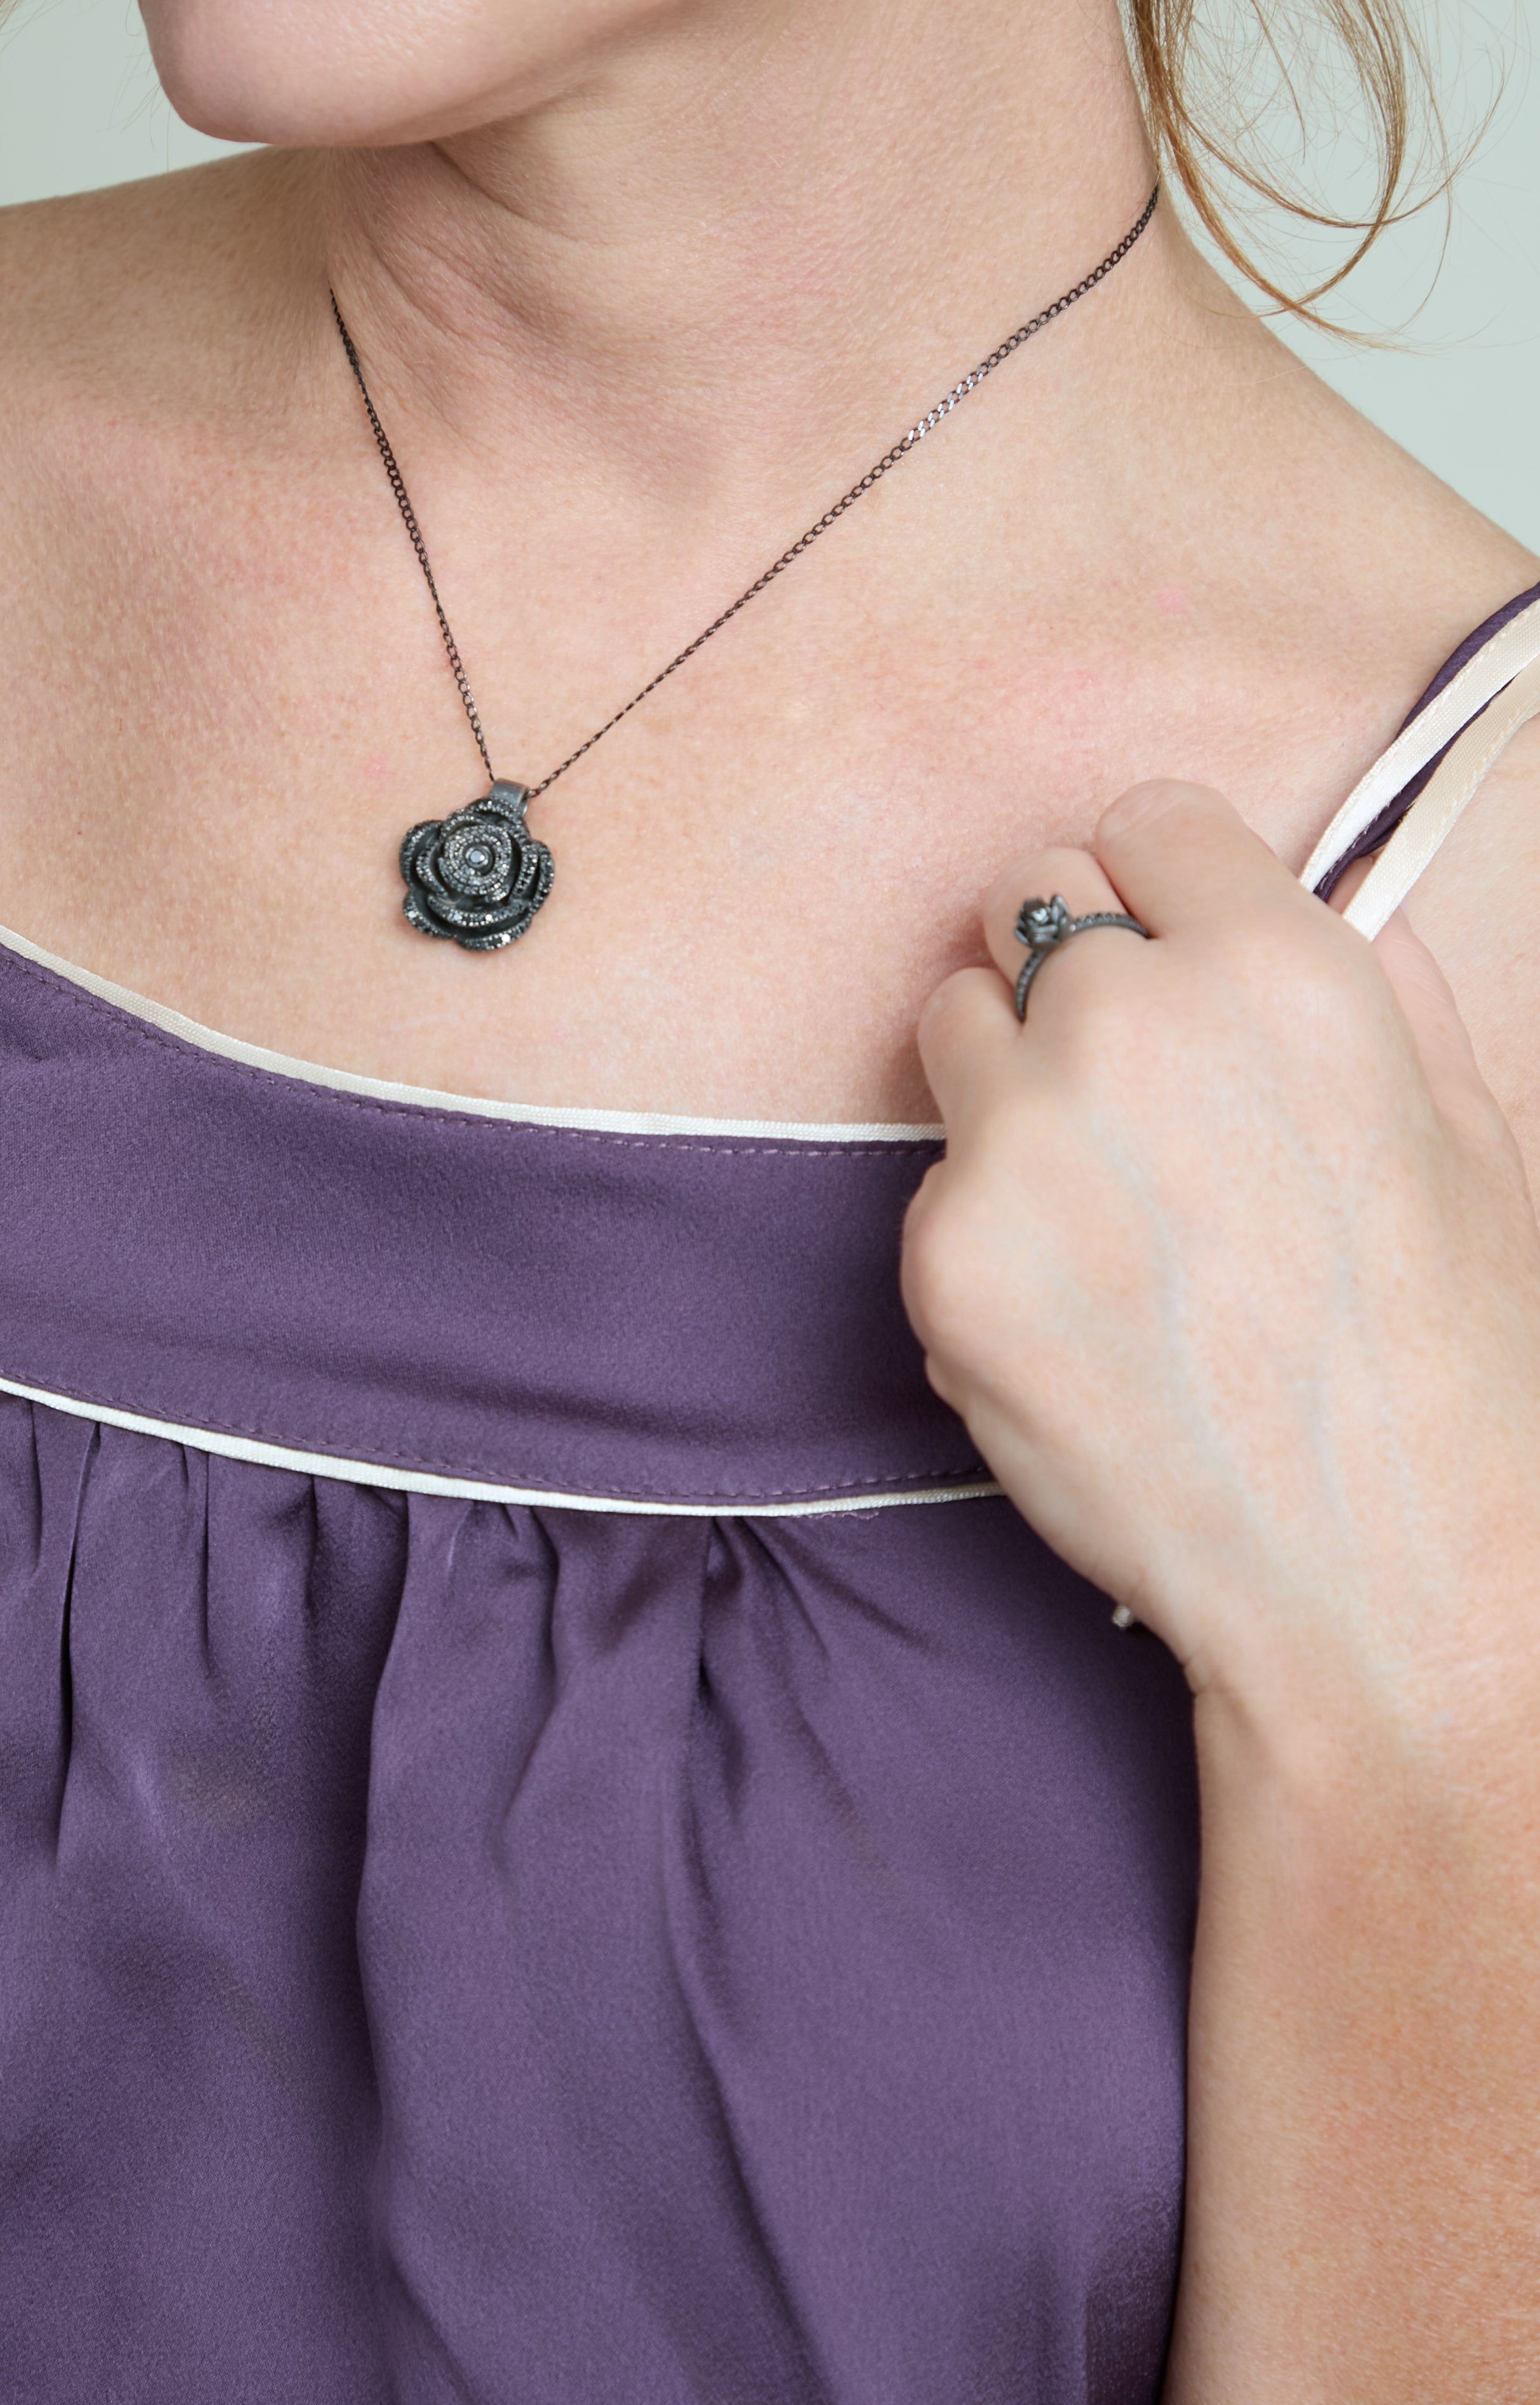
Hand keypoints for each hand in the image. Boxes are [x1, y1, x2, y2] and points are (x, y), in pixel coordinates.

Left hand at [902, 780, 1539, 1739]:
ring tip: (1106, 1199)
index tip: (1175, 947)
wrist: (1378, 1585)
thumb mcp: (1471, 1131)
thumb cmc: (1452, 1367)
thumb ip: (1376, 978)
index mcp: (1281, 971)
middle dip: (1072, 969)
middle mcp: (1132, 1028)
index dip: (1168, 889)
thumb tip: (1315, 887)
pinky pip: (933, 1177)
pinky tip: (1081, 1306)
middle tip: (1129, 1078)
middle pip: (1027, 897)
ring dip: (1010, 1079)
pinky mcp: (944, 1257)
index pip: (1146, 819)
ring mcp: (1021, 1143)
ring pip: (952, 1022)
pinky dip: (988, 1223)